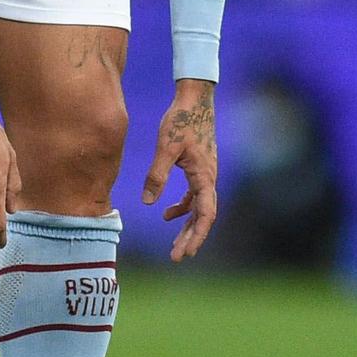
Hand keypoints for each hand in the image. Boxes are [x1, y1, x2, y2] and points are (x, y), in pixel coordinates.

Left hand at [141, 78, 218, 261]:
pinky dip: (183, 208)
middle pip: (204, 217)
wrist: (195, 99)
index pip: (205, 215)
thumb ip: (157, 175)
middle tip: (177, 258)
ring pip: (200, 208)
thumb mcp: (165, 148)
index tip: (184, 253)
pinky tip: (167, 214)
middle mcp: (209, 178)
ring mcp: (206, 174)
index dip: (196, 236)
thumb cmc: (181, 120)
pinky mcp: (200, 168)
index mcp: (204, 176)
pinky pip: (195, 196)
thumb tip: (146, 202)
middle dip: (192, 239)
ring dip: (188, 227)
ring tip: (175, 245)